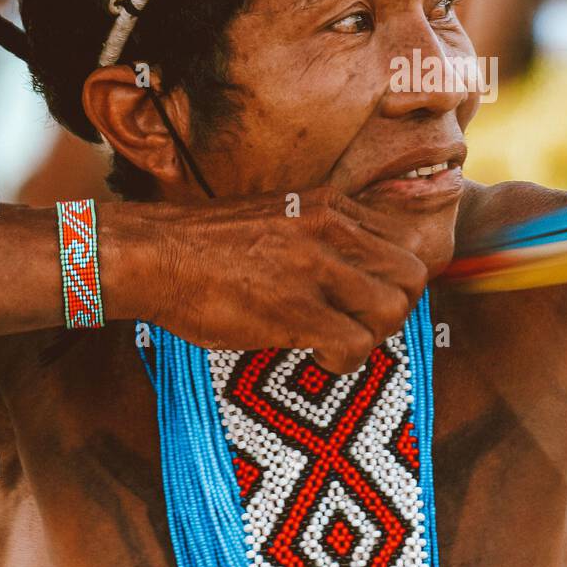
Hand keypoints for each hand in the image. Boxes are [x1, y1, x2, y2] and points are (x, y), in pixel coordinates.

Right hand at [102, 188, 427, 372]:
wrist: (153, 254)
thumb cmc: (208, 245)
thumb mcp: (280, 215)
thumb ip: (323, 230)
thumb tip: (361, 266)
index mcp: (329, 204)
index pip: (404, 238)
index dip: (395, 277)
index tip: (369, 297)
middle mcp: (330, 228)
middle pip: (412, 273)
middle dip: (396, 307)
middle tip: (362, 324)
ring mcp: (314, 267)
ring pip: (393, 308)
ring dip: (373, 335)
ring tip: (339, 341)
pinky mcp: (295, 309)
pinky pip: (356, 344)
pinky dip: (344, 361)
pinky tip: (317, 356)